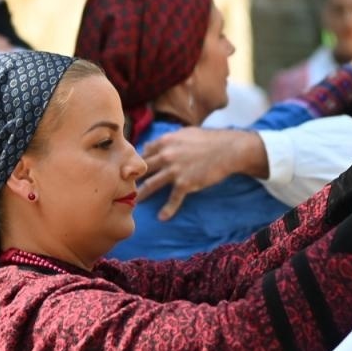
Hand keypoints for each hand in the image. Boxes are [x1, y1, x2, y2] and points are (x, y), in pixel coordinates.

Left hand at [138, 128, 266, 219]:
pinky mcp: (185, 183)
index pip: (143, 152)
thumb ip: (169, 139)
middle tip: (123, 187)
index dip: (137, 161)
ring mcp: (174, 170)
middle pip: (142, 168)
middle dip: (132, 178)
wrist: (228, 149)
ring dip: (141, 195)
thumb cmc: (208, 139)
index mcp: (165, 141)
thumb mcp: (185, 133)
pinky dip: (168, 210)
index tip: (132, 169)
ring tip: (134, 203)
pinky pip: (173, 199)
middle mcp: (166, 155)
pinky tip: (162, 217)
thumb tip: (155, 143)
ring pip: (151, 185)